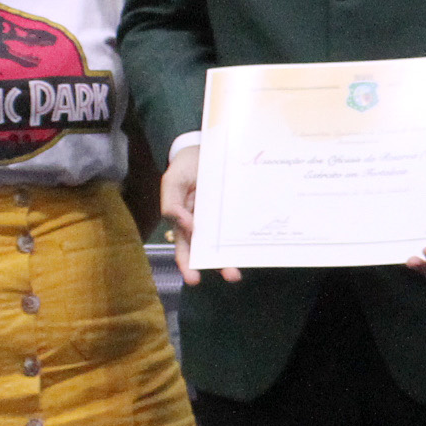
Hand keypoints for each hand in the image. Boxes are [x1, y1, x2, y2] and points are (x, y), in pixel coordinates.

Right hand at [158, 144, 239, 284]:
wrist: (204, 146)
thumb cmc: (185, 166)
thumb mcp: (172, 181)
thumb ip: (171, 204)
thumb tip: (184, 226)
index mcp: (184, 221)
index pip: (185, 247)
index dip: (187, 264)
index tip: (194, 278)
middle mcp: (203, 224)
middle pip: (209, 250)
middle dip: (218, 264)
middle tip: (231, 276)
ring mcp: (221, 218)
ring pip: (227, 241)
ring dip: (234, 254)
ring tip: (242, 268)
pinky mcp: (235, 209)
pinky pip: (240, 224)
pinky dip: (245, 235)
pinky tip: (254, 243)